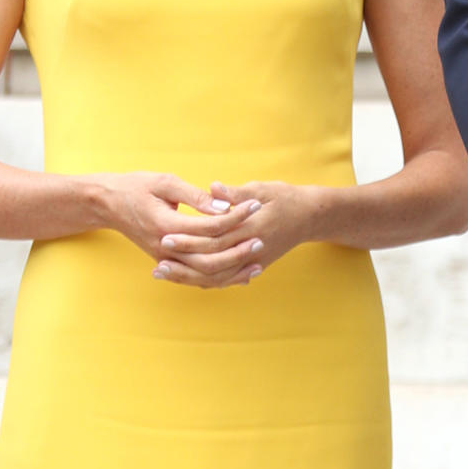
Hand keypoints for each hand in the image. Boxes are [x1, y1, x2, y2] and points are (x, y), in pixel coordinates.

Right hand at [91, 171, 254, 273]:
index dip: (235, 217)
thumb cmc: (137, 187)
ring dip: (231, 271)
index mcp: (167, 226)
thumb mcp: (165, 182)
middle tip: (262, 238)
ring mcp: (166, 259)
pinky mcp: (167, 261)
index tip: (255, 205)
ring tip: (257, 262)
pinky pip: (195, 277)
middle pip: (209, 259)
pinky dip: (217, 278)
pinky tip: (237, 275)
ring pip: (203, 275)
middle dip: (238, 249)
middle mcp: (166, 249)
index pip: (210, 227)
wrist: (108, 203)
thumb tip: (223, 206)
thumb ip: (195, 196)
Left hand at [152, 179, 313, 288]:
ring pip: (216, 277)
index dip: (189, 238)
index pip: (214, 237)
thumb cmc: (286, 198)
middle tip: (157, 253)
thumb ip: (236, 192)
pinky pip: (225, 280)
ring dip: (187, 275)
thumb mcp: (263, 188)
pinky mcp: (254, 266)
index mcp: (252, 227)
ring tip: (162, 271)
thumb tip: (212, 188)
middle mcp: (251, 248)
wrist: (310, 217)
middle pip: (211, 260)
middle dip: (182, 259)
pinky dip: (204, 281)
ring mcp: (253, 261)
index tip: (166, 234)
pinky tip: (185, 278)